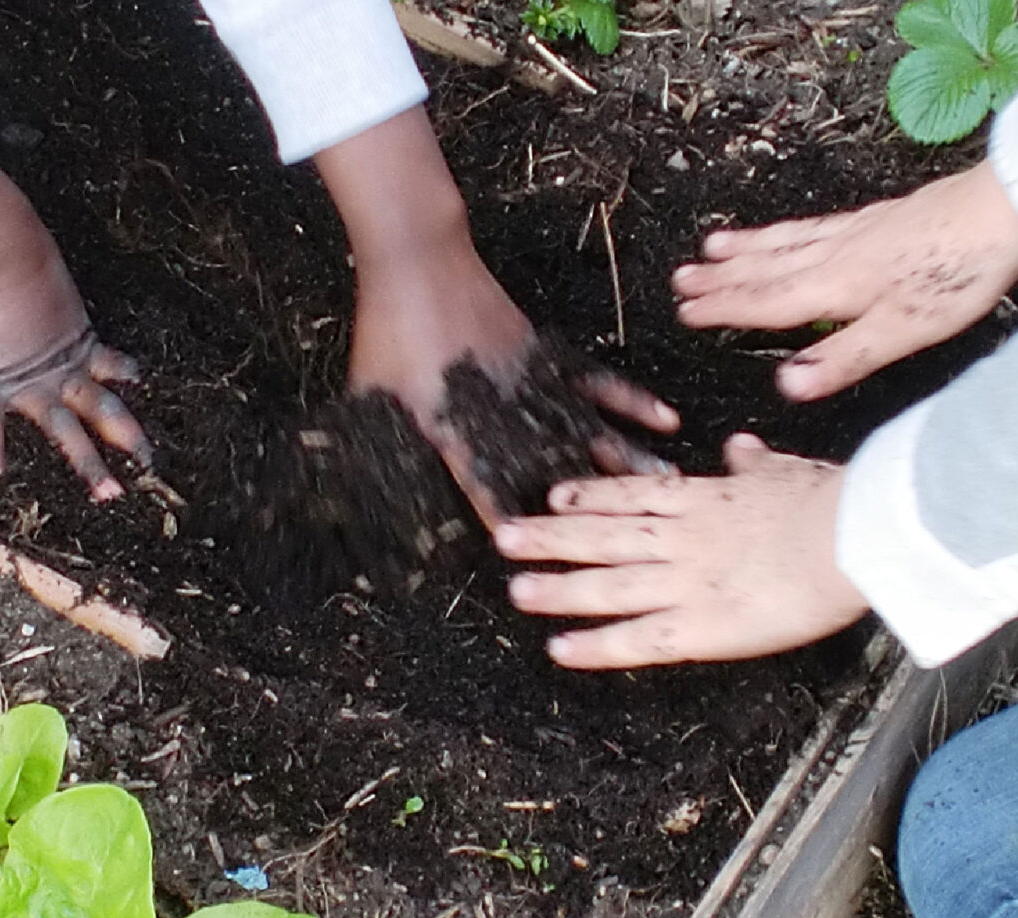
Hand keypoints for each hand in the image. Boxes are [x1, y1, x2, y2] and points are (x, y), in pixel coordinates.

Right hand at [0, 150, 148, 499]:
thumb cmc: (12, 248)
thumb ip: (36, 272)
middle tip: (152, 466)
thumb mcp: (37, 267)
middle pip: (102, 410)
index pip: (109, 364)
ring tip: (109, 495)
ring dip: (88, 465)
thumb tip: (18, 224)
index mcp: (76, 338)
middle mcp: (61, 369)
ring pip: (64, 432)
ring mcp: (29, 385)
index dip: (126, 376)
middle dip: (128, 439)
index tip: (142, 384)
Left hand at [315, 108, 677, 522]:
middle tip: (620, 540)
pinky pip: (597, 382)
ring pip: (587, 430)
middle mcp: (500, 412)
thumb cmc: (385, 335)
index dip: (503, 523)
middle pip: (550, 465)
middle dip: (586, 504)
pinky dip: (631, 400)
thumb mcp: (367, 399)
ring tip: (664, 490)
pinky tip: (665, 419)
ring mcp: (530, 382)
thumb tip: (351, 487)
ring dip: (626, 462)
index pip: (481, 488)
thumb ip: (373, 445)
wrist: (417, 262)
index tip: (528, 555)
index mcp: (451, 428)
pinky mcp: (546, 355)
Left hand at [494, 434, 868, 668]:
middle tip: (505, 535)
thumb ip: (755, 462)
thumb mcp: (786, 469)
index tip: (554, 494)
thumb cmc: (833, 500)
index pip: (634, 495)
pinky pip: (638, 639)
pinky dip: (596, 645)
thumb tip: (741, 445)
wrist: (855, 534)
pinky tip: (560, 649)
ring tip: (515, 587)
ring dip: (560, 587)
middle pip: (604, 536)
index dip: (590, 495)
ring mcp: (686, 582)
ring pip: (608, 583)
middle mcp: (683, 538)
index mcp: (705, 500)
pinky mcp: (701, 627)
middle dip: (552, 537)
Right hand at [671, 160, 1017, 401]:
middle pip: (768, 268)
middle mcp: (838, 255)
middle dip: (723, 278)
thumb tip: (786, 386)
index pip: (768, 303)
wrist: (1004, 209)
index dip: (726, 309)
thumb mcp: (903, 332)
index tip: (687, 312)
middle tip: (680, 280)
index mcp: (837, 287)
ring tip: (711, 248)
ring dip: (746, 249)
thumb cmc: (959, 274)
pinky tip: (785, 230)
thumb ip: (843, 359)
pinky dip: (786, 230)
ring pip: (787, 243)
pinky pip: (813, 226)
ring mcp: (857, 232)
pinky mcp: (879, 218)